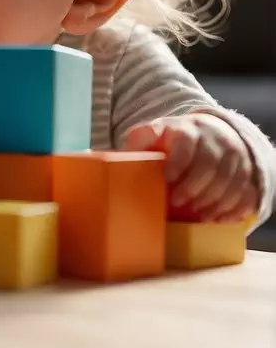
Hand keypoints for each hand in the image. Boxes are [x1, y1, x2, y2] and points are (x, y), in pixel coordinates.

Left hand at [123, 112, 257, 221]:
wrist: (209, 132)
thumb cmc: (172, 140)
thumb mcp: (151, 135)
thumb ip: (136, 144)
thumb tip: (102, 158)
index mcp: (185, 129)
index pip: (184, 143)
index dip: (176, 162)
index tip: (166, 179)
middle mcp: (212, 140)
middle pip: (209, 165)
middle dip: (192, 188)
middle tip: (176, 203)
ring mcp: (232, 155)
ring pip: (228, 180)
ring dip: (211, 201)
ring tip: (195, 213)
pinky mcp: (245, 170)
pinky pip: (244, 191)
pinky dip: (230, 207)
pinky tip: (215, 217)